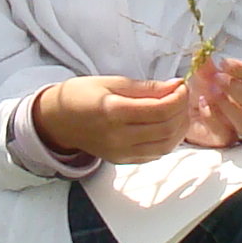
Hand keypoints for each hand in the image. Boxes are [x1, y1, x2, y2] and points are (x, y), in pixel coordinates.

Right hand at [33, 74, 193, 164]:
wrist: (59, 120)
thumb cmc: (81, 95)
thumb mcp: (111, 81)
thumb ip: (145, 87)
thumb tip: (175, 86)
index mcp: (113, 112)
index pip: (160, 110)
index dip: (179, 98)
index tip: (182, 86)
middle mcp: (118, 136)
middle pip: (166, 129)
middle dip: (182, 111)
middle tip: (182, 97)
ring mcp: (120, 152)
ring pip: (165, 146)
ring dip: (180, 128)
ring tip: (179, 111)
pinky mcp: (122, 160)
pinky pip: (155, 154)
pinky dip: (168, 141)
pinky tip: (167, 126)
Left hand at [182, 56, 241, 148]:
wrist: (186, 111)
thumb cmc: (203, 90)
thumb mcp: (204, 73)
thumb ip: (206, 65)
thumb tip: (202, 54)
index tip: (224, 63)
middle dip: (239, 90)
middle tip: (218, 78)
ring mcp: (241, 128)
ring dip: (229, 107)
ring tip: (211, 93)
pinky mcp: (225, 140)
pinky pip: (226, 135)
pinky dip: (213, 118)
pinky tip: (203, 104)